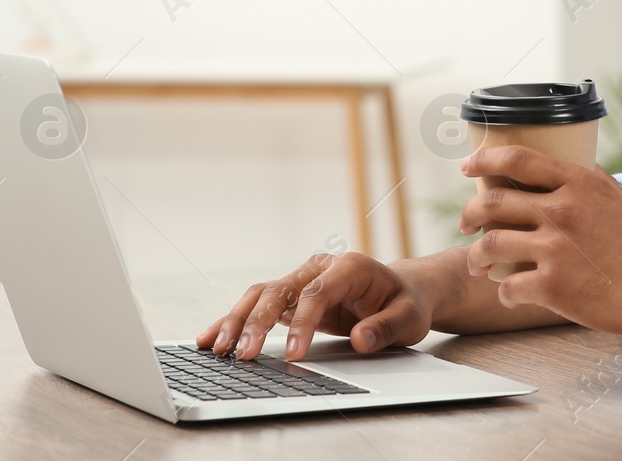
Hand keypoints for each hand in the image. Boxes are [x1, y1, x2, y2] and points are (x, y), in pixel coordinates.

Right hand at [195, 252, 434, 360]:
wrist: (401, 292)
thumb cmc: (405, 303)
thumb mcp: (409, 317)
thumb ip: (386, 327)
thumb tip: (361, 340)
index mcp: (349, 266)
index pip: (318, 292)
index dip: (304, 322)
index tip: (295, 354)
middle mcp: (320, 268)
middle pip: (281, 289)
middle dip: (259, 322)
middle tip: (245, 355)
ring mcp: (302, 280)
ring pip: (262, 294)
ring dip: (238, 321)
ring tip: (218, 349)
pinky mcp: (291, 296)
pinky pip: (258, 305)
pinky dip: (235, 321)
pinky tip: (212, 339)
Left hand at [458, 146, 621, 336]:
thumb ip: (596, 183)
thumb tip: (578, 166)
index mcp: (578, 184)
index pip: (518, 158)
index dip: (485, 160)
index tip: (468, 167)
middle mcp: (561, 211)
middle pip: (492, 202)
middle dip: (468, 214)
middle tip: (464, 225)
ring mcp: (554, 249)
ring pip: (490, 244)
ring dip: (475, 256)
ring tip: (476, 265)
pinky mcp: (552, 286)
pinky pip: (508, 287)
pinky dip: (504, 293)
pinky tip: (510, 296)